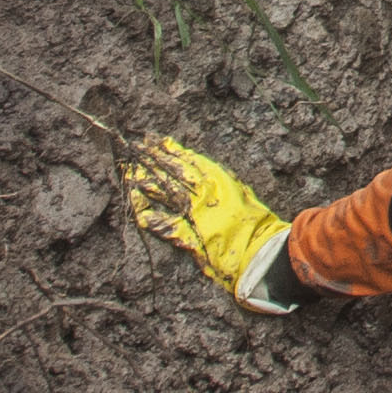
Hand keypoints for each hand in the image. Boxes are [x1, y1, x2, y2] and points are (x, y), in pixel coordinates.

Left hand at [122, 139, 303, 312]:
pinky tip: (139, 213)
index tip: (155, 141)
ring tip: (130, 176)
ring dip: (145, 184)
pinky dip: (151, 218)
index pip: (189, 160)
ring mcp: (195, 214)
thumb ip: (225, 184)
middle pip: (173, 172)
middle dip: (152, 160)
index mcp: (220, 181)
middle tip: (135, 150)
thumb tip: (212, 174)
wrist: (261, 252)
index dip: (170, 150)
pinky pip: (165, 224)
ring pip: (164, 193)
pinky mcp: (189, 236)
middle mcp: (205, 194)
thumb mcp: (243, 195)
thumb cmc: (257, 225)